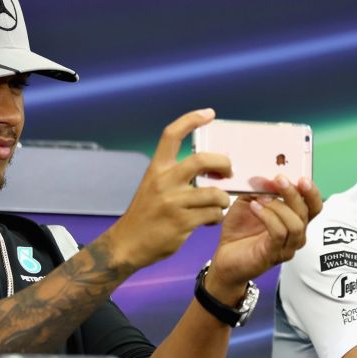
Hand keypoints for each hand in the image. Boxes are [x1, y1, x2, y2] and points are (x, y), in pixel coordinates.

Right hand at [103, 109, 232, 271]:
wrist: (127, 244)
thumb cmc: (146, 214)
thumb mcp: (153, 186)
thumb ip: (175, 174)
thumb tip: (209, 166)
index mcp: (156, 168)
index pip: (172, 134)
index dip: (192, 119)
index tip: (210, 113)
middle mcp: (163, 181)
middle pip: (201, 160)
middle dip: (223, 163)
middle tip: (229, 172)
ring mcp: (172, 202)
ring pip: (214, 193)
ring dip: (223, 199)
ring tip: (220, 203)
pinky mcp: (181, 222)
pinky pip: (212, 214)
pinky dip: (217, 216)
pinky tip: (210, 219)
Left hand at [205, 175, 322, 302]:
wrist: (225, 256)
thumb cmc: (240, 230)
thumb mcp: (249, 201)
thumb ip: (259, 189)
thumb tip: (266, 174)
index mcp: (294, 219)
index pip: (314, 206)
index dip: (312, 192)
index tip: (302, 178)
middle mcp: (296, 234)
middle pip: (307, 212)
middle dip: (294, 193)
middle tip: (279, 179)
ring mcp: (286, 246)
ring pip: (295, 224)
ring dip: (278, 206)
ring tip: (260, 197)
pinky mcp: (273, 254)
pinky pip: (279, 233)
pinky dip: (268, 217)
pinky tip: (255, 207)